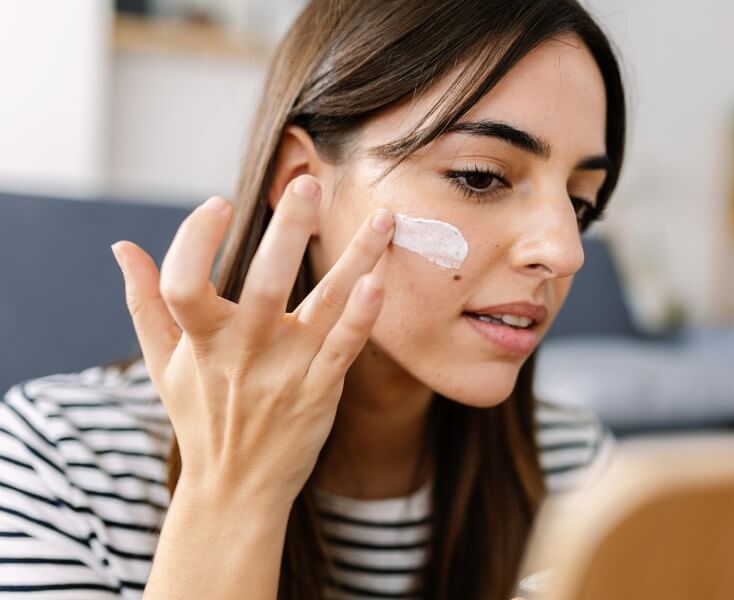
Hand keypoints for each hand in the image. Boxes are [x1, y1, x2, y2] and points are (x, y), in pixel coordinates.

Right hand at [110, 174, 394, 507]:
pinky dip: (362, 316)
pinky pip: (346, 347)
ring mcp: (288, 372)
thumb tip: (122, 247)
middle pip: (266, 285)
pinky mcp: (321, 390)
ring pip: (325, 306)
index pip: (184, 285)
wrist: (236, 489)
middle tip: (306, 184)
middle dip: (287, 232)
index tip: (216, 203)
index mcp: (200, 343)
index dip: (193, 241)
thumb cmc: (200, 417)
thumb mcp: (163, 364)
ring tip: (382, 218)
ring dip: (355, 258)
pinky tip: (379, 280)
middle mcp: (244, 353)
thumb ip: (144, 304)